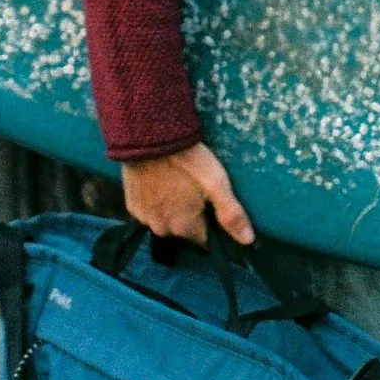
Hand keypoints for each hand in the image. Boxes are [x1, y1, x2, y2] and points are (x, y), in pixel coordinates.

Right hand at [121, 142, 253, 244]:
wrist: (149, 138)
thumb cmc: (187, 162)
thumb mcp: (216, 184)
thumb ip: (231, 214)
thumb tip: (248, 240)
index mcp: (183, 228)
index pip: (204, 239)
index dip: (212, 223)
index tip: (212, 203)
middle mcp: (161, 229)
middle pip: (184, 230)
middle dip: (191, 216)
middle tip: (195, 188)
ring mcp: (143, 218)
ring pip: (165, 220)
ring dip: (172, 209)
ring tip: (177, 183)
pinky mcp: (131, 205)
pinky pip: (149, 210)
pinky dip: (155, 201)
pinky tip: (160, 183)